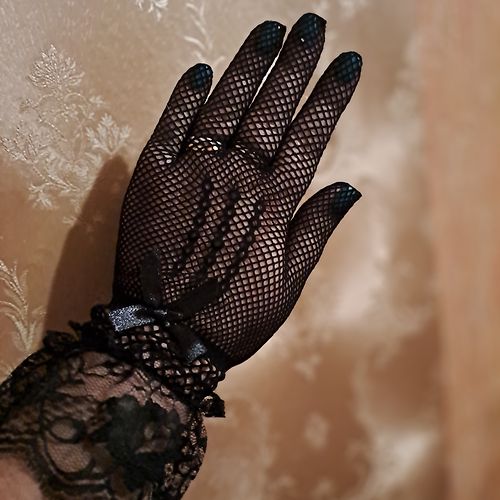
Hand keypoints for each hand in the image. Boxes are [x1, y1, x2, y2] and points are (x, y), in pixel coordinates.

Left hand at [112, 13, 361, 367]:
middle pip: (270, 111)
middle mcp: (233, 181)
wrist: (165, 340)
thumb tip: (350, 187)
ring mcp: (189, 177)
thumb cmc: (232, 317)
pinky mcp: (150, 182)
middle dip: (294, 65)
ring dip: (247, 67)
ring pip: (223, 109)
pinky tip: (201, 72)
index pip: (308, 137)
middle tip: (312, 26)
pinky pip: (169, 131)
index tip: (348, 62)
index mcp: (271, 206)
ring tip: (268, 30)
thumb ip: (316, 231)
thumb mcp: (288, 285)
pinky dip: (185, 99)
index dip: (330, 97)